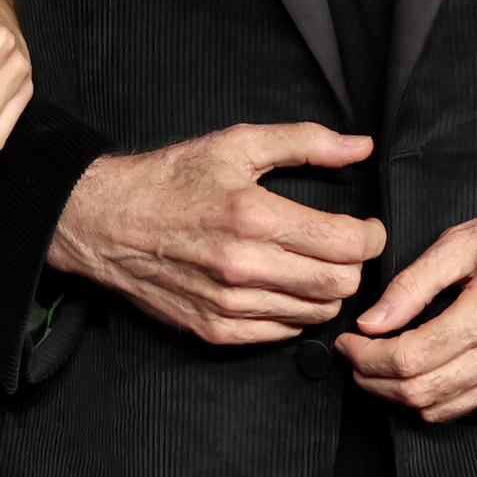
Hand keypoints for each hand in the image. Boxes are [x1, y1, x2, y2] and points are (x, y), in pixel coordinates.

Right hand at [45, 123, 383, 345]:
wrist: (105, 221)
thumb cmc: (170, 179)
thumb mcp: (236, 144)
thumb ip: (305, 143)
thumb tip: (361, 147)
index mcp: (253, 215)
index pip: (348, 244)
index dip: (372, 236)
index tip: (366, 228)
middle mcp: (243, 266)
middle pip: (339, 285)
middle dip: (353, 266)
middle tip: (342, 248)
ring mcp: (228, 304)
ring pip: (315, 314)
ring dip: (326, 292)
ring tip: (311, 267)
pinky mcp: (215, 330)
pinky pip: (281, 333)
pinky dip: (294, 313)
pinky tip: (282, 288)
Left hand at [334, 190, 476, 421]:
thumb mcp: (466, 240)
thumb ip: (413, 283)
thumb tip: (372, 320)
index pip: (409, 358)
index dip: (366, 357)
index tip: (348, 342)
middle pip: (421, 392)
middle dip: (375, 381)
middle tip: (357, 358)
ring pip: (444, 409)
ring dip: (402, 395)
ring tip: (382, 366)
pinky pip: (473, 406)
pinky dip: (440, 396)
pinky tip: (428, 369)